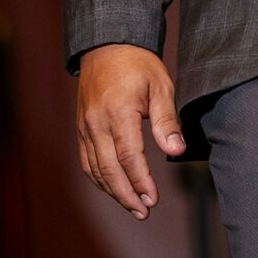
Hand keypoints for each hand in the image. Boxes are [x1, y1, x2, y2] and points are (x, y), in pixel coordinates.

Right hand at [77, 45, 186, 219]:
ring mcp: (85, 126)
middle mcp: (96, 123)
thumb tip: (176, 151)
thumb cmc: (139, 65)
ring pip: (95, 168)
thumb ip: (166, 121)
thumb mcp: (161, 87)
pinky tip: (114, 189)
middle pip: (109, 169)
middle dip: (127, 194)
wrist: (107, 45)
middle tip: (144, 212)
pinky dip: (100, 179)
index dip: (141, 181)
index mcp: (118, 112)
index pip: (129, 156)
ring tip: (133, 207)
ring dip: (113, 191)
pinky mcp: (81, 128)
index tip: (153, 199)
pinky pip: (87, 160)